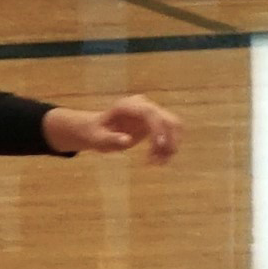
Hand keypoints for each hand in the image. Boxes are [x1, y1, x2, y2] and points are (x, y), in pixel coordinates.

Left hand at [44, 95, 180, 162]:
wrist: (96, 130)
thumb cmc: (94, 134)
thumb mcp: (96, 139)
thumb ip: (110, 139)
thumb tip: (126, 140)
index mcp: (128, 106)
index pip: (150, 112)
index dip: (158, 128)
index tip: (159, 145)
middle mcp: (143, 105)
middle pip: (168, 118)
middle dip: (169, 140)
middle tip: (160, 162)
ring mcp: (151, 112)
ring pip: (173, 126)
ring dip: (170, 145)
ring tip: (157, 163)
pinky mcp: (156, 122)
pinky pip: (169, 133)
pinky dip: (167, 147)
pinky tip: (157, 160)